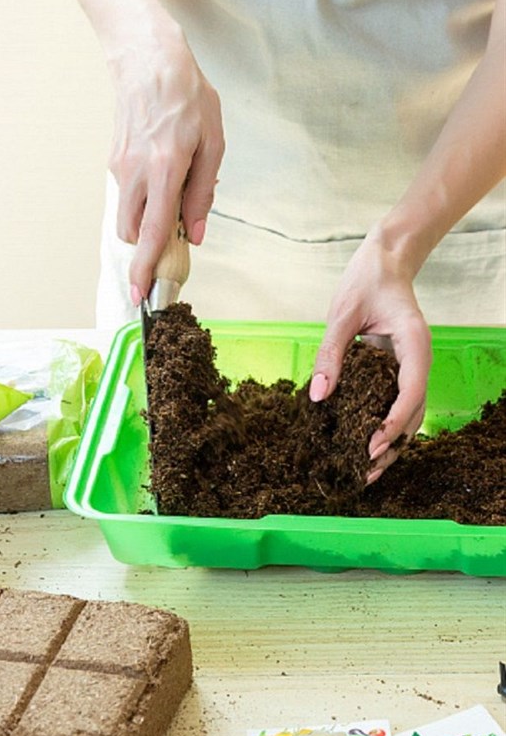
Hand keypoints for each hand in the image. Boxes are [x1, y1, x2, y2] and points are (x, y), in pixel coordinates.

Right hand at [107, 22, 224, 303]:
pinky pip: (127, 196)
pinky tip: (161, 171)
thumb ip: (203, 192)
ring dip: (146, 221)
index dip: (147, 268)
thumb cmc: (187, 96)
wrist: (147, 58)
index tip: (141, 295)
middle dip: (150, 242)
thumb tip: (194, 234)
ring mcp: (120, 168)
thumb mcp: (212, 141)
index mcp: (166, 169)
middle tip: (176, 227)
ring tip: (171, 193)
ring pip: (127, 218)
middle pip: (134, 233)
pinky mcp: (113, 162)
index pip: (153, 232)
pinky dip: (142, 200)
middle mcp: (137, 174)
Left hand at [309, 230, 431, 482]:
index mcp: (413, 344)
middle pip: (414, 413)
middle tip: (366, 474)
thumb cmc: (366, 280)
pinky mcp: (399, 369)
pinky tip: (364, 443)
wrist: (385, 261)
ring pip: (409, 413)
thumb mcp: (342, 315)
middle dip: (392, 445)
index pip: (411, 392)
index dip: (392, 423)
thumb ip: (331, 355)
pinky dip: (384, 424)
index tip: (372, 446)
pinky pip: (396, 402)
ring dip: (390, 442)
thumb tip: (318, 397)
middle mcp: (418, 360)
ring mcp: (411, 366)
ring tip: (366, 470)